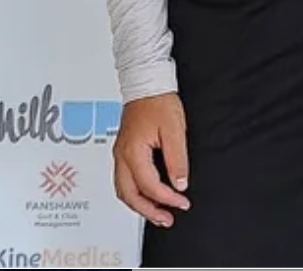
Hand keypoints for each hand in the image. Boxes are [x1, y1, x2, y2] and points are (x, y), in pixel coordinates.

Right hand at [112, 92, 189, 225]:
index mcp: (132, 151)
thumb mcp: (174, 130)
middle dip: (148, 211)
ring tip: (158, 213)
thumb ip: (177, 159)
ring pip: (123, 190)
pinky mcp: (123, 151)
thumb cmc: (158, 101)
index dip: (166, 198)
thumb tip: (179, 183)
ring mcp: (120, 154)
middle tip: (167, 219)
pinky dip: (136, 193)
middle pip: (129, 195)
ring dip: (140, 205)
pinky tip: (149, 195)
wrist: (146, 84)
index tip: (182, 202)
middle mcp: (121, 155)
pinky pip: (125, 180)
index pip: (148, 185)